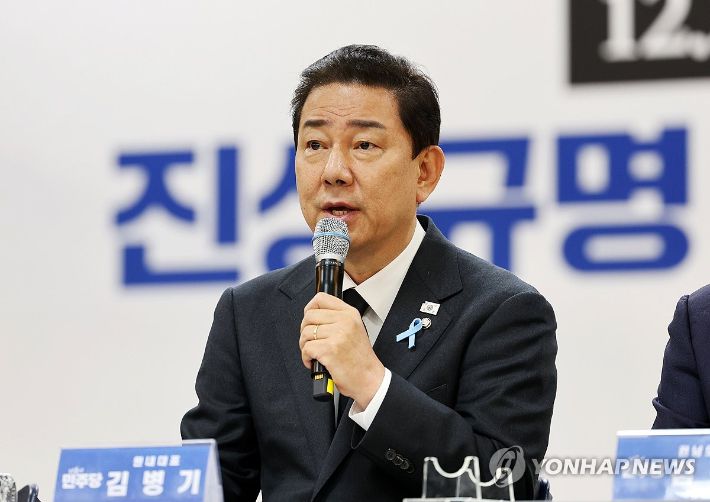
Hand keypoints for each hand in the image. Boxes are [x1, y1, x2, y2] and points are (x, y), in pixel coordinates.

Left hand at [299, 292, 384, 407]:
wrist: (369, 378)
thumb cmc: (359, 358)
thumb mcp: (354, 329)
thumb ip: (337, 319)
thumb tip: (312, 315)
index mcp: (350, 314)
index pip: (321, 298)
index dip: (309, 308)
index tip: (309, 319)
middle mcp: (345, 321)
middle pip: (309, 316)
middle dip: (305, 330)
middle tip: (311, 341)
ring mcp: (337, 335)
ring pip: (305, 333)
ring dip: (305, 346)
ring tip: (314, 353)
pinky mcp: (329, 350)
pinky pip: (306, 348)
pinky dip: (306, 357)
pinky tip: (314, 361)